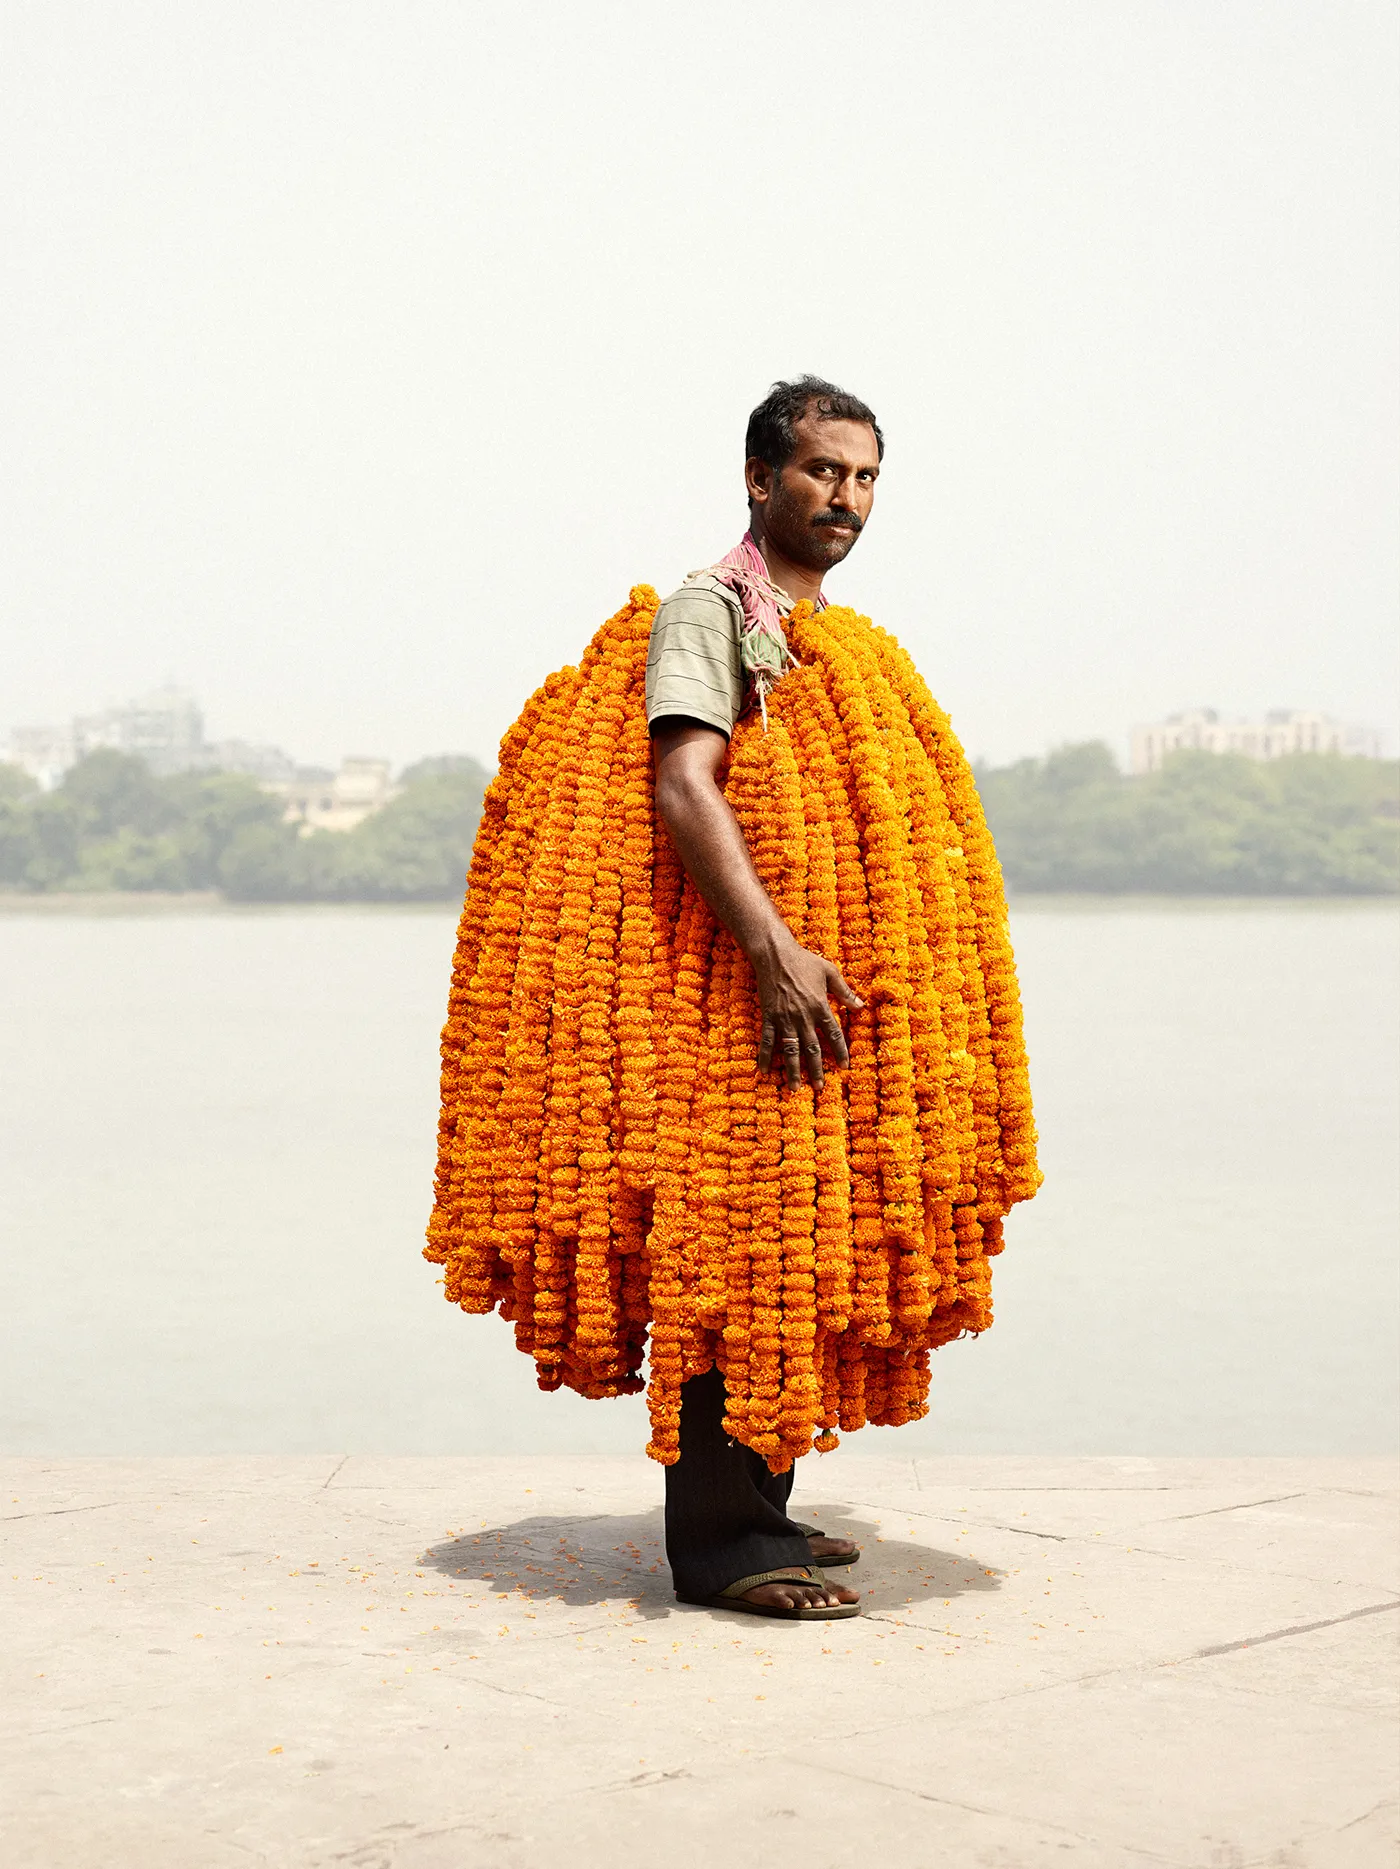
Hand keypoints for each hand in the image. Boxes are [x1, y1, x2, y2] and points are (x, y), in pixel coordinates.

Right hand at [754, 936, 862, 1091]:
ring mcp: (784, 1018)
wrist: (775, 955)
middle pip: (812, 1048)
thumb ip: (845, 991)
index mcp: (820, 1006)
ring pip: (790, 1050)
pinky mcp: (769, 1016)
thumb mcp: (830, 972)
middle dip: (816, 1070)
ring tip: (795, 1088)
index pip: (833, 1034)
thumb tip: (861, 1006)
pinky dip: (765, 1056)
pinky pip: (767, 1040)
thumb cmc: (804, 960)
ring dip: (793, 1070)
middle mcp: (803, 1016)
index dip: (840, 1052)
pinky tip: (764, 1071)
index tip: (844, 1067)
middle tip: (820, 1087)